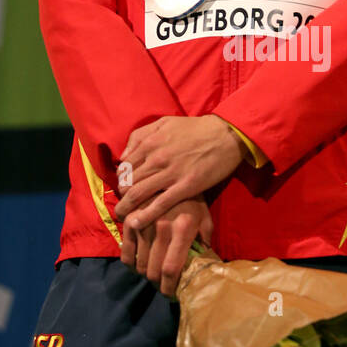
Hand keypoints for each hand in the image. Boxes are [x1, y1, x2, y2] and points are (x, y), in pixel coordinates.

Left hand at [114, 115, 243, 228]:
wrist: (226, 135)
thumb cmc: (196, 129)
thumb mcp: (164, 122)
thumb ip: (140, 136)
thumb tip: (124, 156)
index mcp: (150, 143)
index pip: (124, 167)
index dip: (121, 180)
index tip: (124, 188)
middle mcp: (156, 158)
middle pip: (128, 182)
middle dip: (121, 197)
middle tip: (122, 205)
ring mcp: (170, 173)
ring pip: (138, 194)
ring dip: (126, 208)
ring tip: (123, 216)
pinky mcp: (186, 187)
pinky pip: (160, 204)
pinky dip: (145, 215)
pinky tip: (136, 223)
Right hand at [121, 194, 212, 297]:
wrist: (172, 170)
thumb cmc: (192, 197)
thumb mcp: (204, 217)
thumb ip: (204, 240)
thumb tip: (203, 264)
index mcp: (183, 229)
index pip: (171, 268)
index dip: (169, 287)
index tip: (170, 294)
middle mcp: (161, 227)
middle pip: (152, 270)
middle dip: (156, 283)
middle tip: (161, 285)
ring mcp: (143, 223)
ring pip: (138, 263)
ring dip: (144, 273)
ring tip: (151, 273)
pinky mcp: (130, 218)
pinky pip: (125, 250)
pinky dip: (130, 261)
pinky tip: (137, 262)